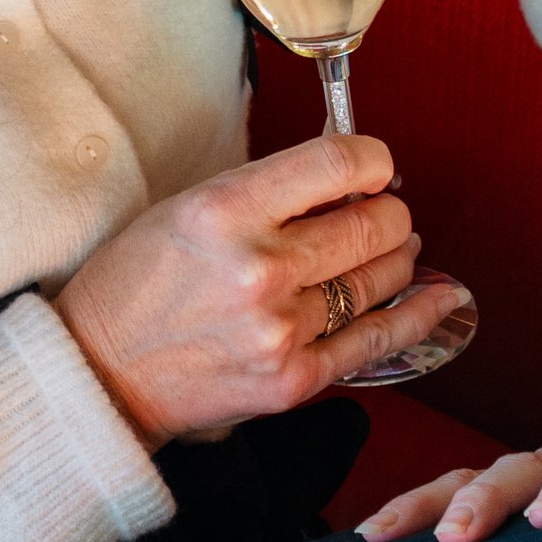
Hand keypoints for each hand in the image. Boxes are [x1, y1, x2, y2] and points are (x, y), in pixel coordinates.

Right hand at [57, 132, 467, 446]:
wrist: (101, 375)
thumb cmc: (137, 284)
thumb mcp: (187, 209)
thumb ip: (266, 192)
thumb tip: (346, 179)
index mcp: (225, 210)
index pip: (337, 163)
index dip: (374, 160)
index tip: (375, 169)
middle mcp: (259, 267)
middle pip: (374, 223)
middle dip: (388, 213)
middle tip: (380, 214)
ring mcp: (280, 329)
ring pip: (381, 279)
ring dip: (397, 258)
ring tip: (391, 251)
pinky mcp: (294, 380)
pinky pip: (378, 340)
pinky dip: (417, 315)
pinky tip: (440, 299)